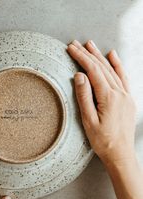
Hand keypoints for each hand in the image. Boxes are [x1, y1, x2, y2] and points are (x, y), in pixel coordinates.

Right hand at [67, 40, 136, 166]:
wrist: (120, 153)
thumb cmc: (103, 140)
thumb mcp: (88, 121)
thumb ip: (84, 97)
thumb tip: (79, 76)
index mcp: (109, 97)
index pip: (92, 71)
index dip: (81, 58)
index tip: (71, 49)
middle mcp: (119, 92)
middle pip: (101, 67)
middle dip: (87, 54)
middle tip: (76, 44)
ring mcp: (126, 94)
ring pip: (112, 69)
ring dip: (100, 56)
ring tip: (90, 45)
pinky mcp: (128, 98)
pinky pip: (123, 77)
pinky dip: (117, 64)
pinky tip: (112, 55)